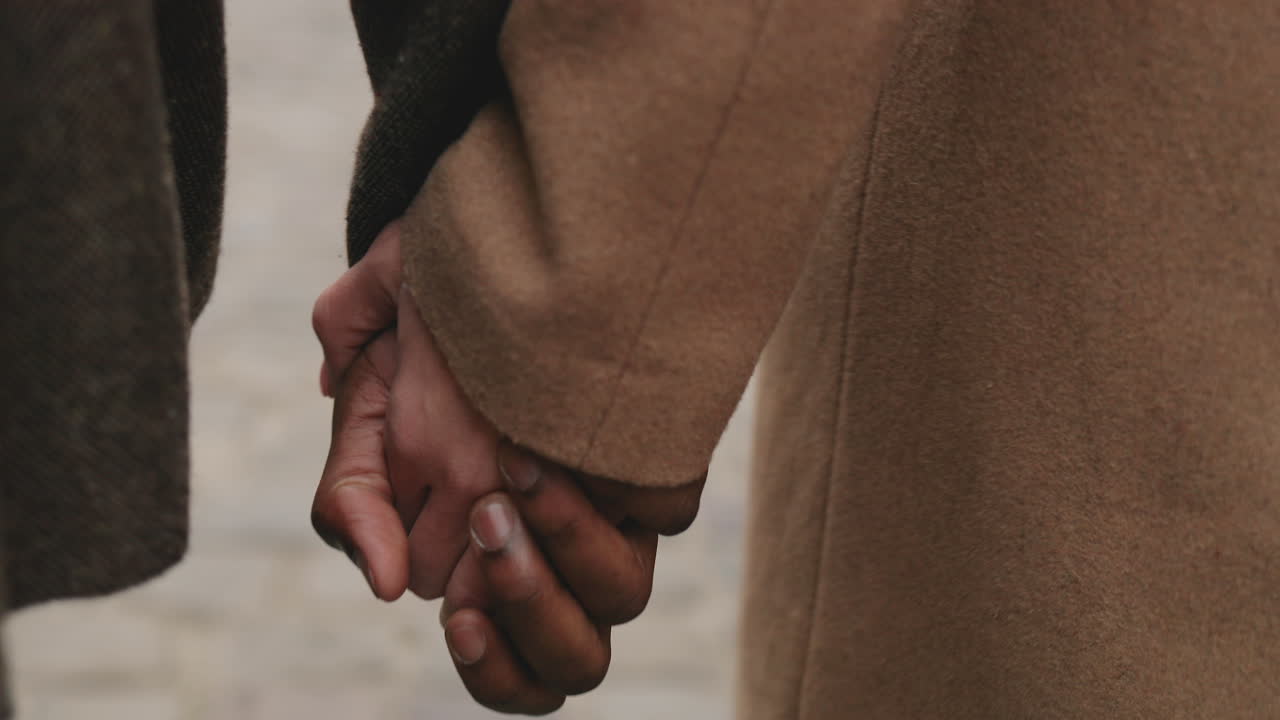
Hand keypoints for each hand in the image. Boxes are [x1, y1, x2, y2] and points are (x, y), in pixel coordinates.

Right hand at [310, 222, 705, 710]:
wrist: (491, 219)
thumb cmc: (423, 309)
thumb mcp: (362, 401)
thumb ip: (350, 490)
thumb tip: (387, 584)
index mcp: (477, 532)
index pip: (489, 637)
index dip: (480, 638)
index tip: (461, 597)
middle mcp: (544, 522)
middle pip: (564, 653)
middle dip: (523, 608)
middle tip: (490, 523)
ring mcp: (601, 487)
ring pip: (618, 598)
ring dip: (567, 557)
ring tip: (520, 480)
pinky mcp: (649, 438)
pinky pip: (664, 503)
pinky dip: (629, 490)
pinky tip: (579, 445)